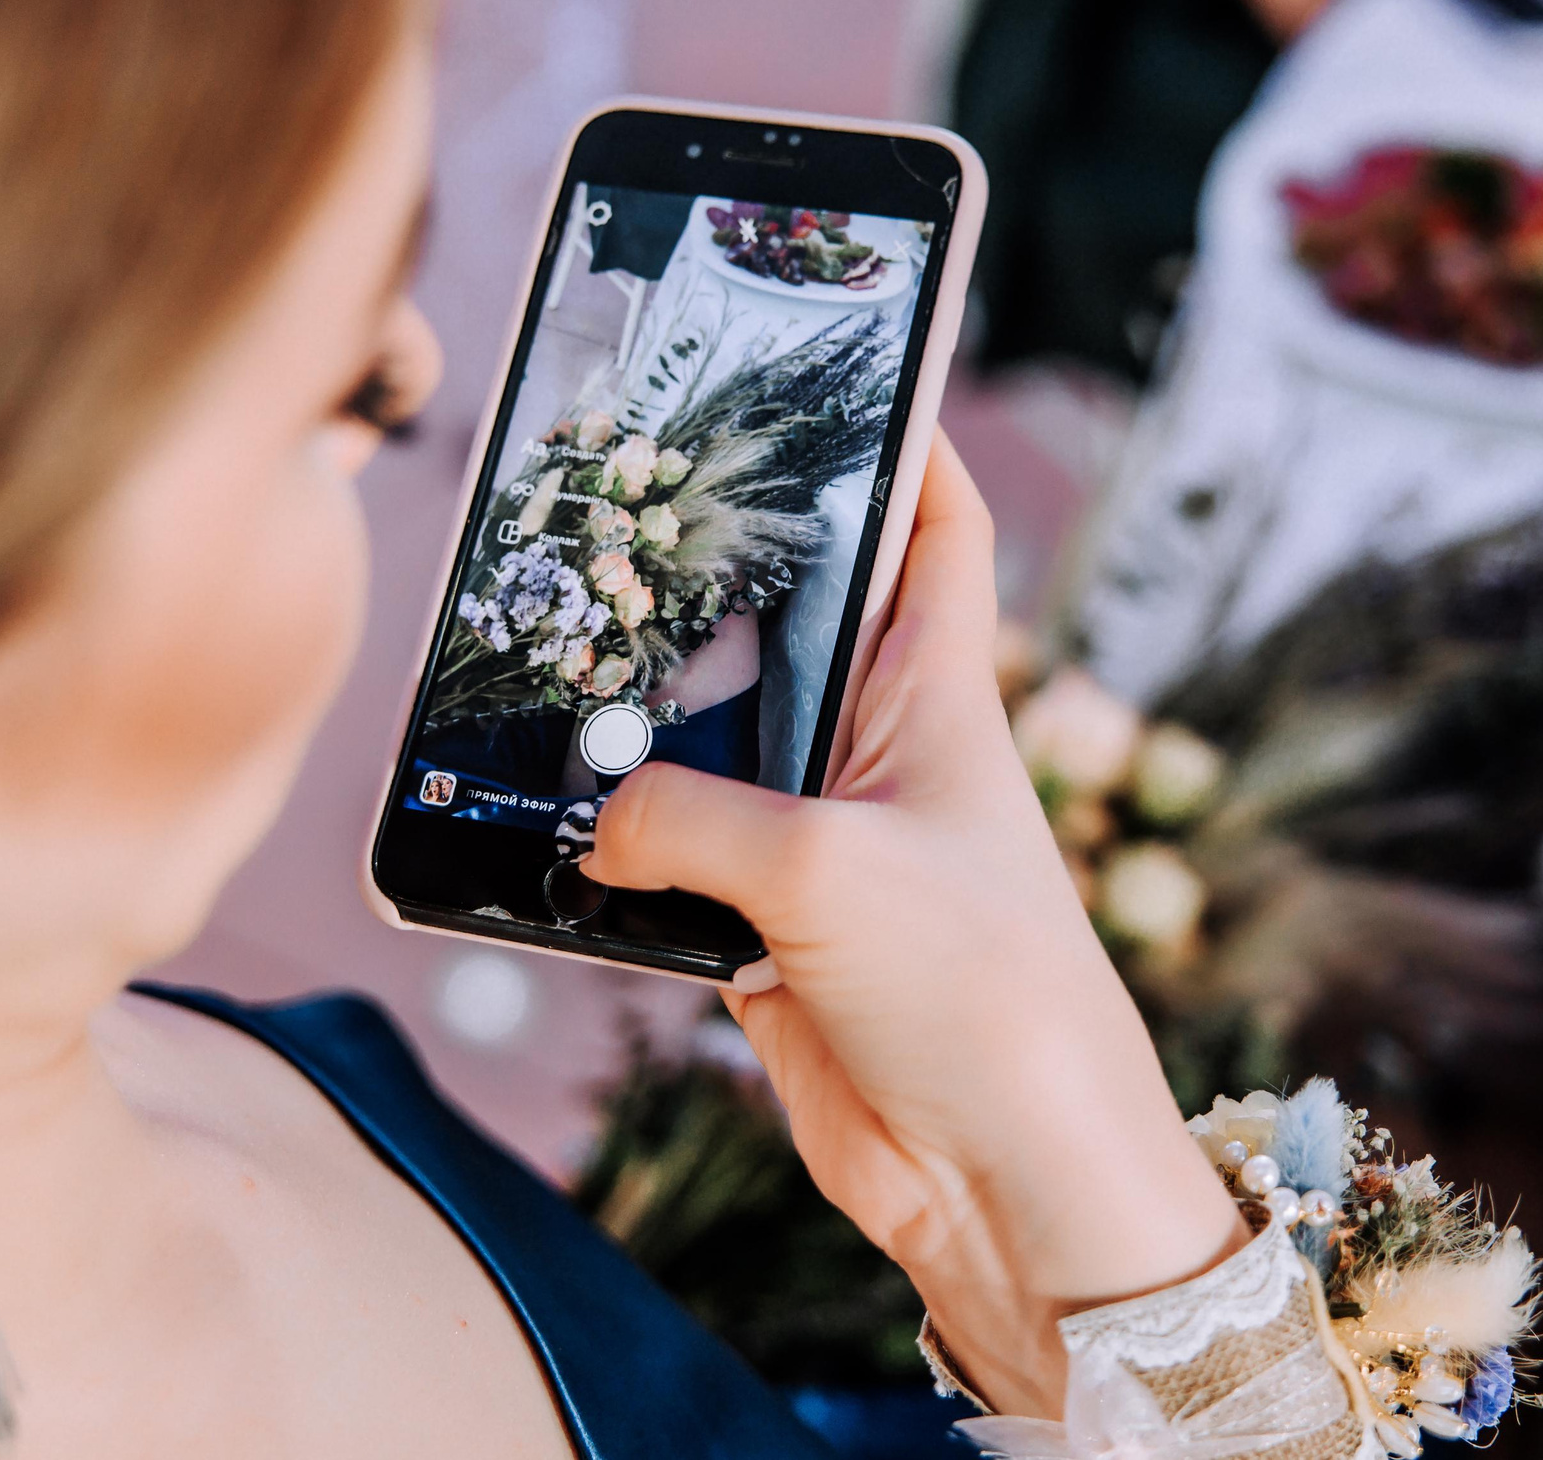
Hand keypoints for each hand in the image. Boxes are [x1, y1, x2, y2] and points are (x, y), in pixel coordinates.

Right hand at [586, 432, 1243, 1417]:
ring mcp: (816, 840)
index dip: (905, 437)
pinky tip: (543, 828)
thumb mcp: (827, 866)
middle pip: (786, 621)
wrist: (1000, 1178)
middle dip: (710, 571)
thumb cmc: (979, 993)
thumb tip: (599, 819)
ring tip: (542, 664)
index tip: (838, 365)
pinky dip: (610, 849)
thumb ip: (688, 816)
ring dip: (637, 726)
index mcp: (938, 690)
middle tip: (609, 507)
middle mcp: (877, 749)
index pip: (939, 522)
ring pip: (706, 746)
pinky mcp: (765, 930)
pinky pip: (668, 860)